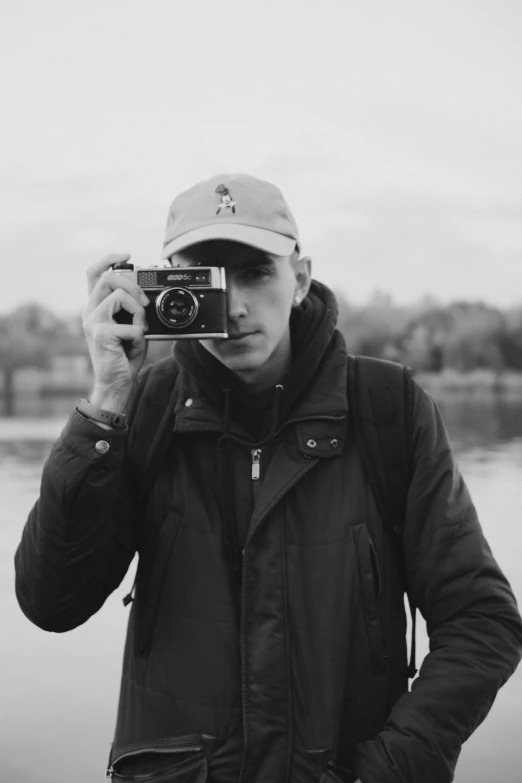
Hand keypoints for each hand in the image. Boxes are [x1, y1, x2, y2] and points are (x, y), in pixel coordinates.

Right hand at [82, 253, 148, 410]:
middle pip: (107, 277)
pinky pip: (130, 325)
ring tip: (140, 330)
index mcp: (95, 307)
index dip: (109, 259)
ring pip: (120, 297)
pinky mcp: (100, 334)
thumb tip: (144, 293)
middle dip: (133, 285)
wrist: (116, 383)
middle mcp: (90, 311)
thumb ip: (132, 309)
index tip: (127, 255)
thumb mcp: (130, 326)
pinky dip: (139, 336)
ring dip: (139, 312)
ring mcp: (93, 322)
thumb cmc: (124, 357)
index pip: (94, 273)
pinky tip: (133, 346)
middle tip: (145, 304)